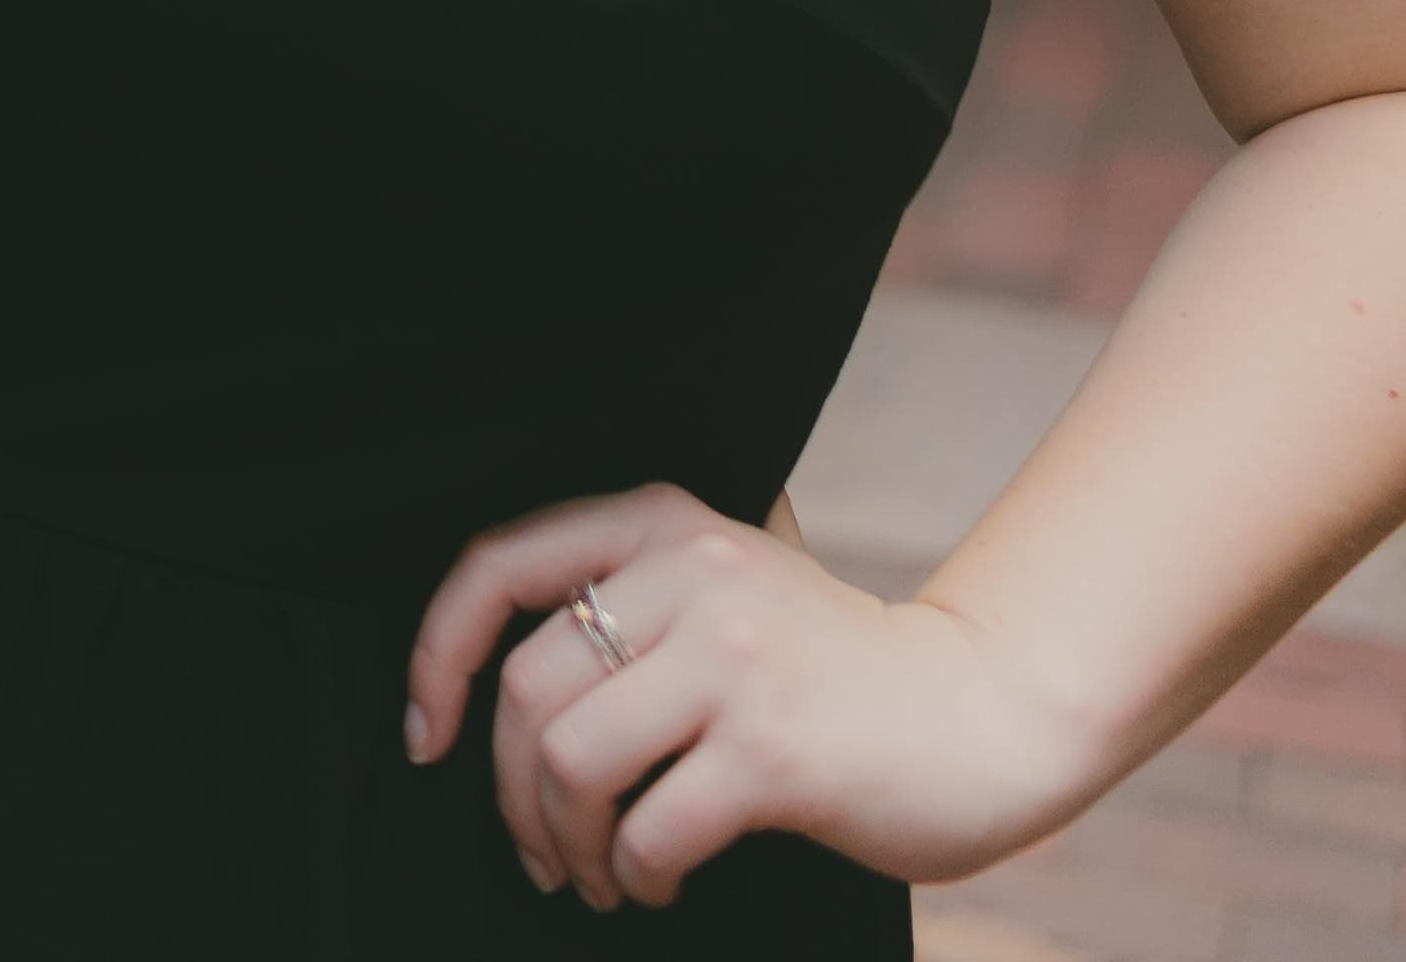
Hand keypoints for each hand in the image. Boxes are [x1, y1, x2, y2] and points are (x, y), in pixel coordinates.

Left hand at [405, 485, 1096, 909]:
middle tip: (541, 847)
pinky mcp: (771, 749)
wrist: (977, 715)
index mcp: (664, 523)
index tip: (428, 733)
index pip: (499, 567)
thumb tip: (496, 677)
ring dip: (566, 841)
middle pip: (527, 686)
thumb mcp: (729, 589)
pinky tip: (658, 881)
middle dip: (511, 789)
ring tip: (599, 874)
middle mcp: (692, 573)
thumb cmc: (834, 671)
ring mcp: (733, 659)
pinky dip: (636, 873)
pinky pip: (648, 827)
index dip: (438, 654)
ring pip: (571, 757)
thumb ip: (638, 600)